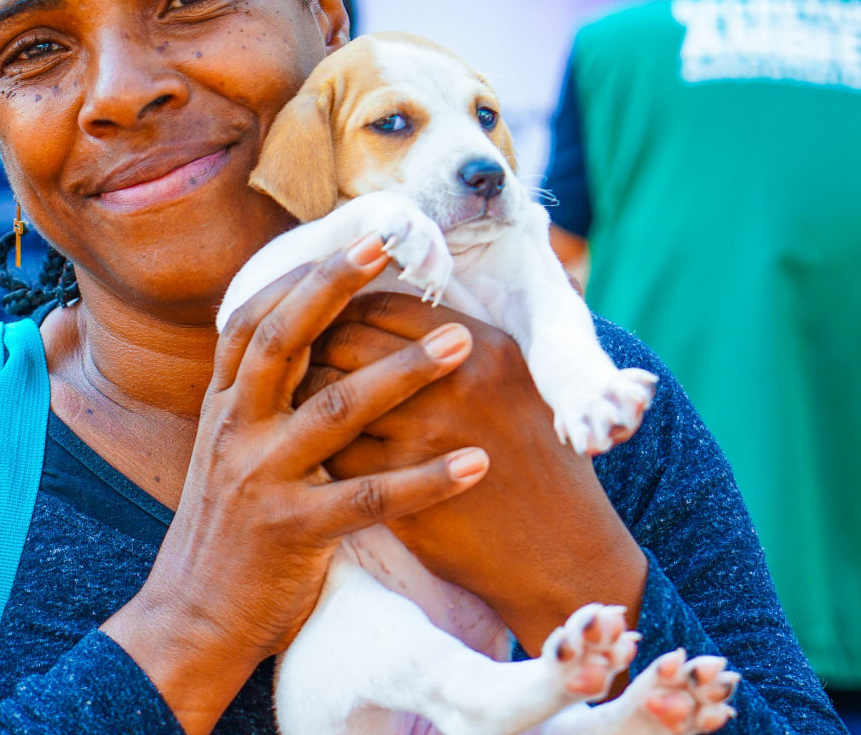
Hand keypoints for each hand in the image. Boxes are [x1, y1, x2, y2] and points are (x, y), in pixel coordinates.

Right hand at [103, 234, 489, 734]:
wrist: (190, 621)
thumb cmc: (227, 535)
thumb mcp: (228, 454)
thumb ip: (258, 404)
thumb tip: (301, 348)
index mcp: (223, 408)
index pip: (253, 322)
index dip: (300, 276)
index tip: (353, 240)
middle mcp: (235, 430)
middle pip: (284, 340)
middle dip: (336, 287)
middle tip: (388, 247)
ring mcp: (261, 478)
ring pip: (335, 407)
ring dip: (404, 371)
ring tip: (459, 343)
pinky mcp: (293, 530)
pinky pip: (369, 496)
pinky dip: (426, 479)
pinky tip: (474, 464)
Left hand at [308, 293, 648, 656]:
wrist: (563, 555)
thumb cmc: (548, 470)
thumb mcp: (525, 387)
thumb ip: (470, 349)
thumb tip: (414, 319)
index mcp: (485, 346)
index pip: (387, 304)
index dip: (347, 308)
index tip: (330, 320)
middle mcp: (454, 381)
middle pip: (348, 340)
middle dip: (313, 346)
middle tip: (297, 359)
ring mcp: (423, 434)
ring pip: (328, 394)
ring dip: (303, 397)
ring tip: (297, 402)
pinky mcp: (398, 487)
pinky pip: (332, 451)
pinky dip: (316, 447)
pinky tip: (313, 450)